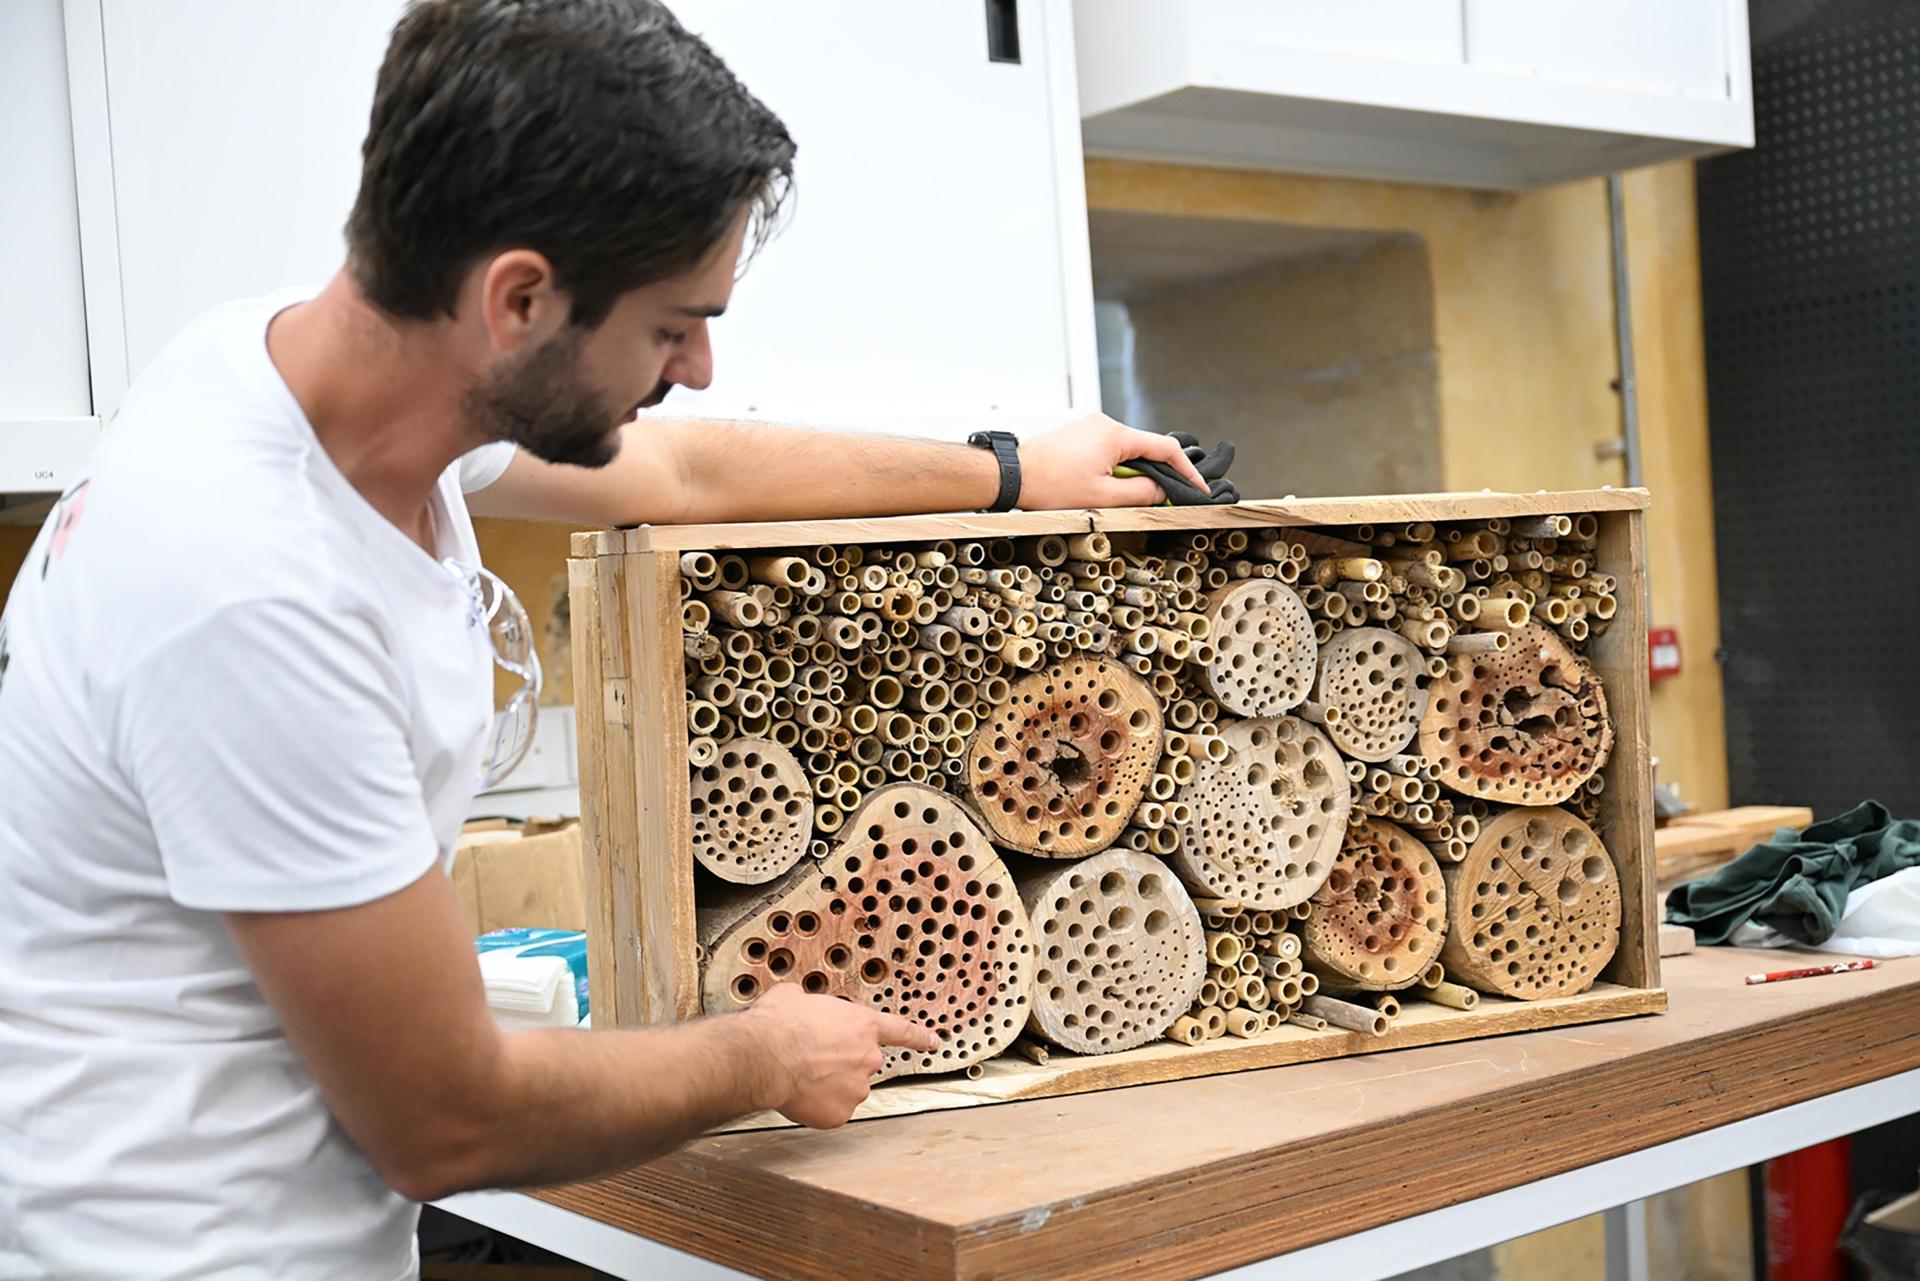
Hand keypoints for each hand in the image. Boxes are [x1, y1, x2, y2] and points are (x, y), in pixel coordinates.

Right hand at [744, 984, 939, 1128]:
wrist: (766, 1055)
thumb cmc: (781, 1024)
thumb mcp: (795, 996)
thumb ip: (808, 1002)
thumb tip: (795, 1000)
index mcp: (863, 1025)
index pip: (901, 1031)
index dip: (919, 1037)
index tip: (932, 1042)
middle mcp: (867, 1058)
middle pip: (862, 1063)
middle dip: (842, 1062)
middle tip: (814, 1058)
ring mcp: (856, 1088)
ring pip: (846, 1089)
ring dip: (829, 1085)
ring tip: (802, 1074)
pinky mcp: (840, 1114)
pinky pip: (831, 1111)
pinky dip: (817, 1106)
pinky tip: (800, 1093)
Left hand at [1016, 413, 1210, 509]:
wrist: (1014, 476)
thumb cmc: (1050, 485)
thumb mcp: (1103, 497)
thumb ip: (1141, 494)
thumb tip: (1163, 492)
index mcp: (1115, 435)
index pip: (1164, 448)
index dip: (1186, 469)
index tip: (1197, 487)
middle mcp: (1105, 423)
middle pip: (1145, 448)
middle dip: (1156, 474)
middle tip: (1162, 499)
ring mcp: (1091, 426)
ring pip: (1126, 450)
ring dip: (1132, 473)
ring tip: (1122, 496)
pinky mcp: (1079, 433)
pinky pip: (1109, 449)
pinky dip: (1116, 467)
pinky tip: (1104, 485)